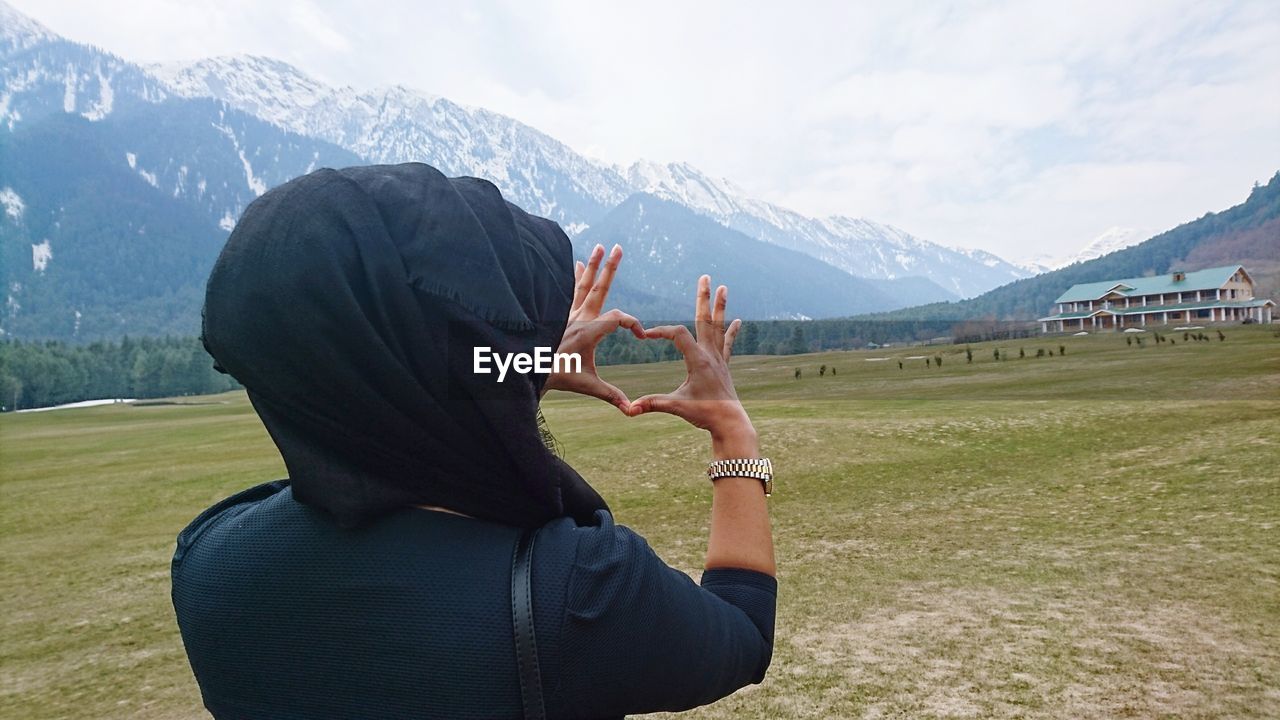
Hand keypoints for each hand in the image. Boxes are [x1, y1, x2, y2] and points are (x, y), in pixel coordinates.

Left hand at [543, 244, 644, 412]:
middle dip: (610, 268)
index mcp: (589, 331)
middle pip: (599, 288)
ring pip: (582, 285)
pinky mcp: (560, 315)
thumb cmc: (559, 376)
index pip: (618, 318)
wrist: (529, 370)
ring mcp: (568, 314)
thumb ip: (611, 395)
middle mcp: (578, 317)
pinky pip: (569, 291)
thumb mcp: (588, 386)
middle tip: (619, 248)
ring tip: (599, 247)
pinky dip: (575, 277)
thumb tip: (631, 410)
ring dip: (593, 266)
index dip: (632, 323)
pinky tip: (577, 264)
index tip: (640, 335)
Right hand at [627, 276, 755, 453]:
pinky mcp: (723, 366)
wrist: (729, 423)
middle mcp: (710, 355)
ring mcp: (719, 359)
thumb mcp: (675, 406)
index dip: (660, 331)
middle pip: (705, 319)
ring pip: (719, 327)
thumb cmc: (704, 414)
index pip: (677, 334)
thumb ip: (652, 404)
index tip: (646, 335)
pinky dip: (731, 331)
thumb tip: (629, 409)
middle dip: (704, 298)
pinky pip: (727, 343)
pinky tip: (738, 320)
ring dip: (720, 307)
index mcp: (697, 360)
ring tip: (723, 287)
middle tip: (705, 277)